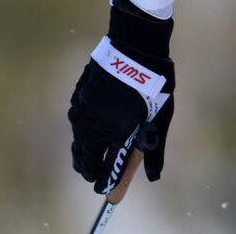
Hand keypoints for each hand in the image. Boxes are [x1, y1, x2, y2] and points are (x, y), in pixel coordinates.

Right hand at [68, 0, 176, 192]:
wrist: (135, 46)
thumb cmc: (155, 83)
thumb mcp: (161, 117)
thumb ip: (154, 149)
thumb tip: (153, 177)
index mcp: (119, 130)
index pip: (109, 165)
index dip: (106, 180)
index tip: (103, 189)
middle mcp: (97, 122)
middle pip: (87, 155)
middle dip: (89, 169)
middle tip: (91, 176)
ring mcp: (85, 107)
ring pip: (77, 138)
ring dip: (80, 152)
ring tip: (84, 161)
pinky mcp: (80, 94)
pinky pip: (75, 120)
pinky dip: (78, 132)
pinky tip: (82, 133)